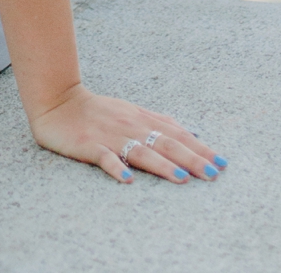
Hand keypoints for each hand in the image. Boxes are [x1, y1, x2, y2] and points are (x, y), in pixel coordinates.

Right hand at [30, 85, 224, 184]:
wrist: (58, 101)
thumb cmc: (99, 111)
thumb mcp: (133, 111)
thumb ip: (160, 122)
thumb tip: (193, 131)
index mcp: (142, 118)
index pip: (177, 133)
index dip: (200, 148)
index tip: (222, 162)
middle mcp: (131, 126)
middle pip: (166, 143)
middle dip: (191, 159)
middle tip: (213, 174)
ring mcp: (111, 136)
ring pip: (141, 150)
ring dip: (162, 165)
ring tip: (182, 178)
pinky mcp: (90, 145)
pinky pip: (105, 158)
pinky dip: (117, 168)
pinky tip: (128, 179)